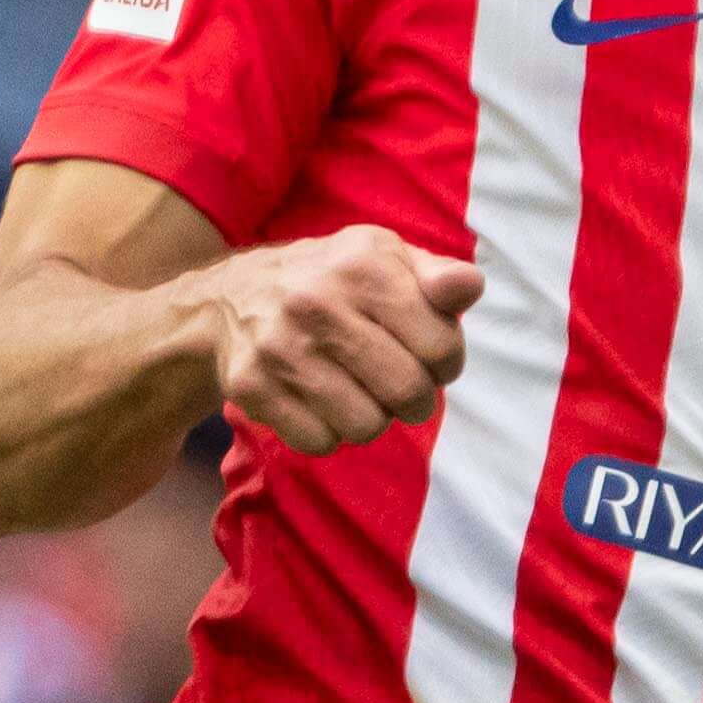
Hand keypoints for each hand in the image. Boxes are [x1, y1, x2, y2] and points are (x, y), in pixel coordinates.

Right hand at [188, 223, 484, 454]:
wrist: (231, 297)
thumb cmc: (332, 280)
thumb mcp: (384, 259)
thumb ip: (436, 276)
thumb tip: (471, 286)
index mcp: (362, 266)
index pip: (441, 347)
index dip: (447, 361)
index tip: (429, 356)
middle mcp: (317, 303)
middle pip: (407, 392)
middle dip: (416, 400)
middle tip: (400, 385)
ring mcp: (279, 347)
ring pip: (365, 426)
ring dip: (372, 418)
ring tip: (358, 390)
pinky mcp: (251, 386)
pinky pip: (320, 442)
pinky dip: (329, 432)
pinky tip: (320, 401)